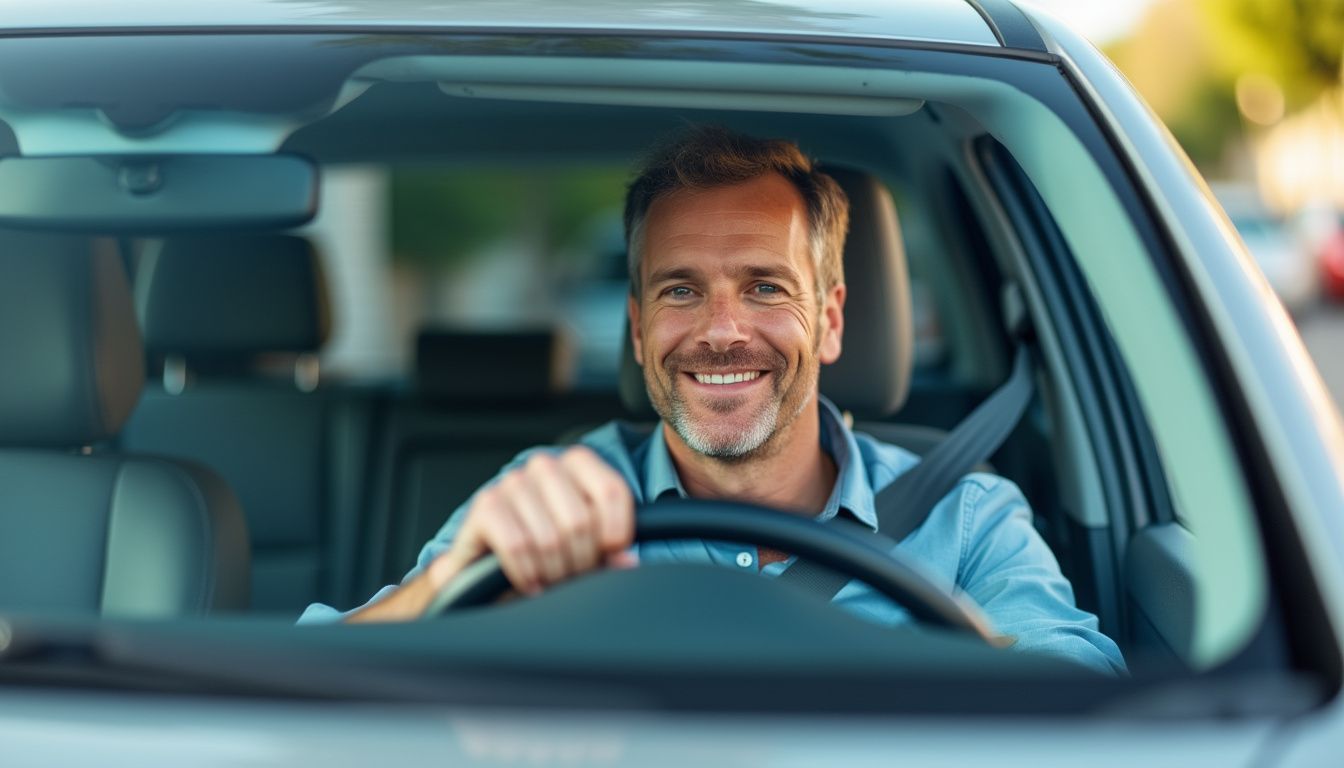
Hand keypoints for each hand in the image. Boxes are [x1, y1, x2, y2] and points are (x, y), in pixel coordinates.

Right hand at [347, 446, 634, 621]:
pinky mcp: (485, 506)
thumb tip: (627, 561)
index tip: (610, 555)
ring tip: (550, 579)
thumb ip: (610, 550)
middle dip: (580, 561)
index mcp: (577, 464)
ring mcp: (512, 482)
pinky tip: (530, 583)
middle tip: (573, 576)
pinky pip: (517, 546)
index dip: (616, 533)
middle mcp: (544, 466)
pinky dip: (527, 573)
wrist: (485, 568)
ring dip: (553, 572)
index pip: (611, 491)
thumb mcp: (584, 546)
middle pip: (580, 520)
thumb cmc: (544, 552)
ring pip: (549, 537)